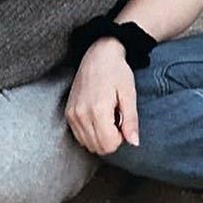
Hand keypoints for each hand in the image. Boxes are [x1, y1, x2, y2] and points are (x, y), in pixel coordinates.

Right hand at [65, 37, 138, 155]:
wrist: (98, 55)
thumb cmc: (116, 72)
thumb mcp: (129, 94)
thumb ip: (131, 120)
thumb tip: (134, 143)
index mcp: (98, 110)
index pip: (108, 144)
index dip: (120, 139)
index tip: (123, 123)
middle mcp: (81, 114)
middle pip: (98, 147)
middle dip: (111, 140)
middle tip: (116, 120)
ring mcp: (72, 114)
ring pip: (87, 144)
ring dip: (100, 137)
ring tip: (107, 118)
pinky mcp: (68, 113)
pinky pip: (79, 136)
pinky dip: (90, 133)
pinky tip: (97, 118)